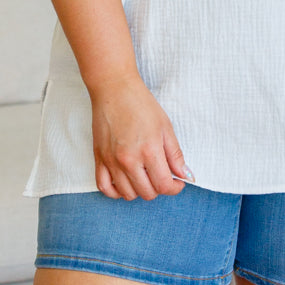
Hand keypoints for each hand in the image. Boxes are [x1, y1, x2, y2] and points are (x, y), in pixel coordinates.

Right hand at [89, 74, 193, 198]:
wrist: (114, 89)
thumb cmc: (141, 104)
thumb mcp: (165, 127)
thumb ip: (175, 155)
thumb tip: (185, 175)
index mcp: (149, 151)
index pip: (163, 186)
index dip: (174, 188)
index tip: (177, 182)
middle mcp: (128, 160)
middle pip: (147, 193)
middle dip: (159, 188)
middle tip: (161, 175)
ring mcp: (111, 161)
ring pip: (127, 194)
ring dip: (139, 189)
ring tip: (144, 176)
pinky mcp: (99, 158)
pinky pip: (104, 187)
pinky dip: (115, 191)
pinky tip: (125, 183)